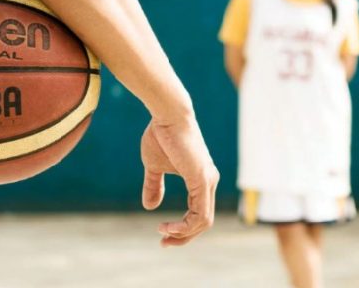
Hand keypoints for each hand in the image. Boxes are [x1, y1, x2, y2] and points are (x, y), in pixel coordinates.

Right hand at [141, 116, 218, 246]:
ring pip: (203, 221)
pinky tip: (168, 226)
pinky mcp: (202, 179)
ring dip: (183, 233)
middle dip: (184, 236)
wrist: (167, 115)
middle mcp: (209, 181)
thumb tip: (150, 207)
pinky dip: (185, 225)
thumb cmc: (161, 135)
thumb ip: (154, 185)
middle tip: (164, 243)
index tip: (162, 232)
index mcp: (201, 179)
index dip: (182, 228)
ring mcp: (208, 181)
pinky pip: (200, 213)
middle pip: (203, 221)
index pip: (198, 212)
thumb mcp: (154, 166)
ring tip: (163, 233)